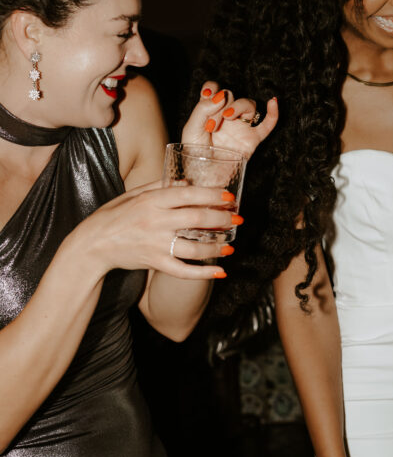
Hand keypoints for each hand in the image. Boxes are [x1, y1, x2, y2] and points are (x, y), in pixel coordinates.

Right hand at [74, 180, 237, 279]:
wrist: (91, 245)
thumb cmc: (113, 216)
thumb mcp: (133, 195)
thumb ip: (160, 186)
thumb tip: (187, 183)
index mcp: (151, 201)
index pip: (188, 195)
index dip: (211, 195)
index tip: (228, 197)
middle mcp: (155, 221)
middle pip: (197, 220)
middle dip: (222, 219)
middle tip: (237, 219)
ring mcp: (155, 244)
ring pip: (194, 247)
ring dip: (217, 246)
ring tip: (230, 245)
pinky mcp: (154, 263)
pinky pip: (183, 270)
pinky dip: (204, 273)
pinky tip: (221, 272)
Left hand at [181, 81, 277, 158]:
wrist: (203, 178)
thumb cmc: (194, 156)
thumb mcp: (191, 129)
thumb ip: (202, 110)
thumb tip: (221, 95)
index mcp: (210, 112)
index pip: (215, 89)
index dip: (212, 88)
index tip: (206, 95)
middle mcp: (226, 117)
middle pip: (231, 96)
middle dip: (220, 106)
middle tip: (211, 125)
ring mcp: (241, 128)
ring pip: (249, 104)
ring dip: (239, 106)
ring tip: (228, 117)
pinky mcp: (252, 140)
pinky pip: (267, 125)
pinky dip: (273, 114)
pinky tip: (273, 103)